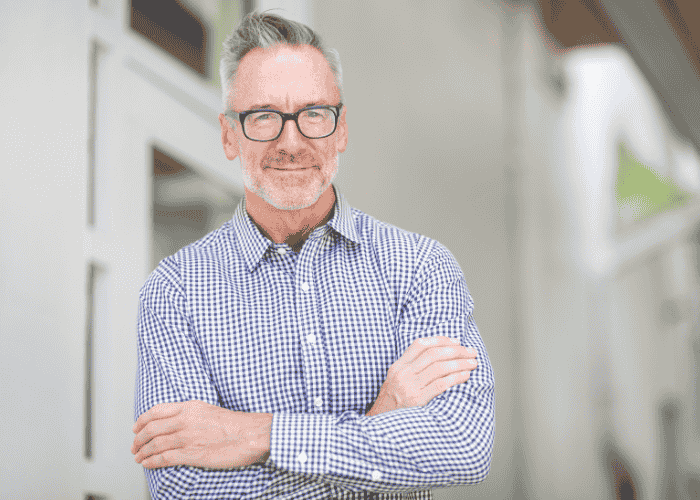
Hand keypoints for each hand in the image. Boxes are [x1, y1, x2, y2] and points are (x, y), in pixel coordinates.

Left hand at [131, 400, 271, 468]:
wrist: (250, 434)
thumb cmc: (234, 424)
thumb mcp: (209, 410)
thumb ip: (191, 413)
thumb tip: (176, 421)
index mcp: (190, 407)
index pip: (157, 411)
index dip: (142, 420)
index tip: (136, 428)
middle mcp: (185, 420)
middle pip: (151, 428)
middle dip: (138, 439)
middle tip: (134, 445)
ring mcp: (187, 437)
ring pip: (155, 444)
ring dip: (142, 452)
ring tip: (138, 457)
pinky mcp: (191, 454)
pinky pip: (164, 458)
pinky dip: (151, 461)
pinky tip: (147, 464)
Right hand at [366, 336, 477, 415]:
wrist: (378, 425)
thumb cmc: (392, 404)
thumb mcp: (396, 381)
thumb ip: (412, 368)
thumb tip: (438, 357)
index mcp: (398, 366)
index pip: (420, 344)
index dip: (441, 340)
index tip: (456, 342)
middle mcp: (403, 373)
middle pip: (433, 354)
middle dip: (456, 350)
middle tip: (471, 352)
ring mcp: (409, 386)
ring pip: (439, 367)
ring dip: (460, 363)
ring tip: (472, 363)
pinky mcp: (417, 400)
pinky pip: (440, 385)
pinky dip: (456, 378)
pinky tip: (465, 376)